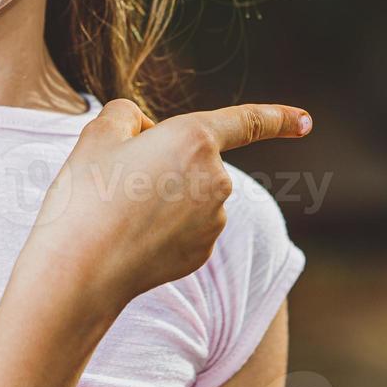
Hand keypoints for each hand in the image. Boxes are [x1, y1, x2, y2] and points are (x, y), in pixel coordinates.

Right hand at [22, 99, 311, 313]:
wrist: (80, 271)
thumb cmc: (86, 196)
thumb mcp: (97, 134)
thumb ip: (126, 115)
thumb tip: (142, 130)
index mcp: (195, 138)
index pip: (246, 122)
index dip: (278, 118)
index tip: (307, 121)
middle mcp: (216, 179)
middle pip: (194, 157)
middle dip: (164, 158)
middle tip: (116, 176)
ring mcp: (213, 220)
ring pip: (188, 192)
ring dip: (162, 193)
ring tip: (118, 210)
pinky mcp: (201, 252)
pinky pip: (185, 224)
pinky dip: (162, 225)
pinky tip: (131, 236)